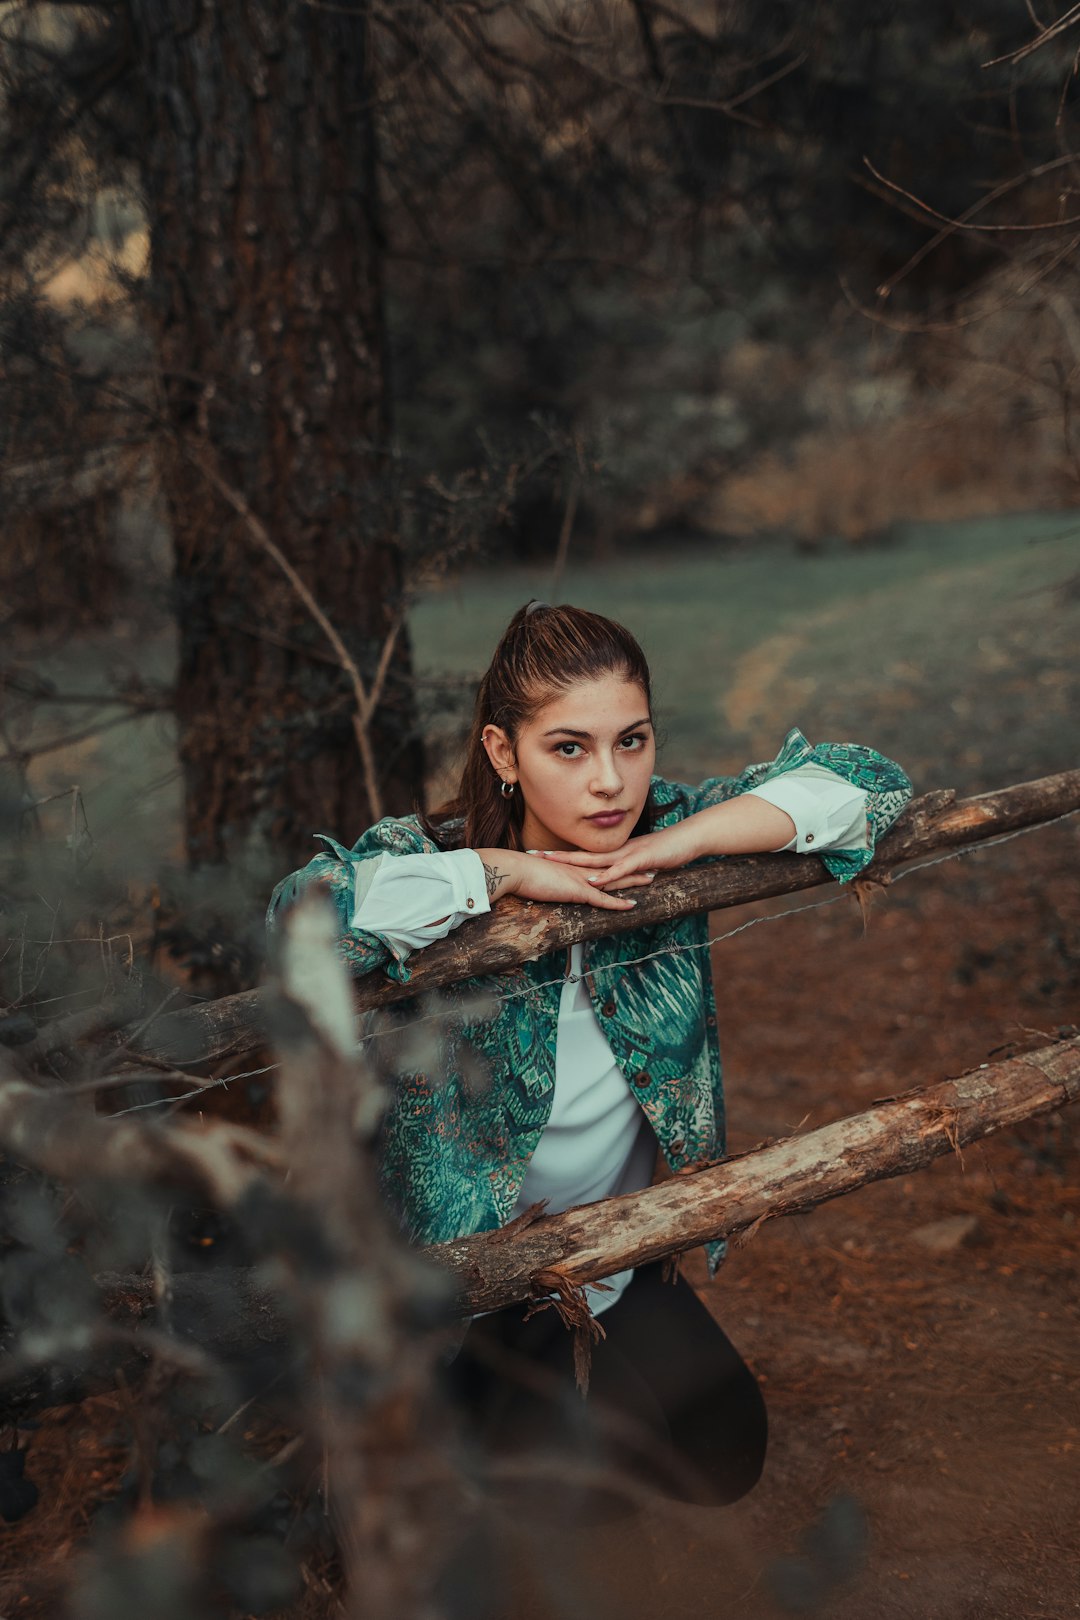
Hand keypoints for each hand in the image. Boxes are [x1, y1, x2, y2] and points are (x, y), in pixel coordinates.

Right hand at [474, 849, 652, 910]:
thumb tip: (547, 883)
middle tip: (651, 864)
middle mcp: (580, 870)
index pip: (598, 864)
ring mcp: (580, 880)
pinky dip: (618, 903)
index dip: (615, 863)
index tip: (629, 861)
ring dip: (633, 880)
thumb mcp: (538, 876)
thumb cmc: (520, 873)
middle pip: (612, 868)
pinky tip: (632, 905)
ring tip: (652, 878)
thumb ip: (547, 879)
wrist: (514, 870)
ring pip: (613, 880)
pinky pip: (602, 900)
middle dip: (632, 867)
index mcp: (572, 866)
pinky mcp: (576, 891)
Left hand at [526, 821, 703, 889]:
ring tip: (552, 865)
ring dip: (573, 863)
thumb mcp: (640, 863)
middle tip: (532, 855)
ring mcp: (627, 855)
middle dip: (556, 856)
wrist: (688, 839)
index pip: (583, 855)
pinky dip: (605, 876)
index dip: (561, 856)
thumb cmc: (666, 851)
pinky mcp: (641, 860)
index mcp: (614, 853)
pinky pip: (619, 869)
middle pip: (581, 855)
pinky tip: (593, 881)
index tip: (540, 855)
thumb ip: (624, 871)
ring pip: (595, 860)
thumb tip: (610, 880)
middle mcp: (616, 852)